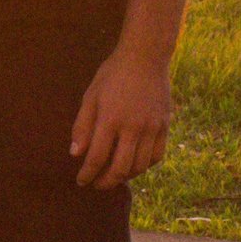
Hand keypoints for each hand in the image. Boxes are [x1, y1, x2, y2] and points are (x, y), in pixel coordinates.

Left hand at [70, 50, 171, 188]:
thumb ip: (82, 126)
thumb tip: (76, 154)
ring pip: (139, 166)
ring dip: (125, 177)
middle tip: (97, 184)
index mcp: (110, 119)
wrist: (145, 57)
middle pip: (120, 169)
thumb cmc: (113, 75)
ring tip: (113, 176)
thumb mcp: (91, 96)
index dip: (87, 174)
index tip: (81, 181)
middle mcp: (133, 127)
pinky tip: (134, 165)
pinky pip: (156, 156)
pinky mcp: (164, 126)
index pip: (97, 158)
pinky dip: (144, 166)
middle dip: (105, 182)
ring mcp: (151, 127)